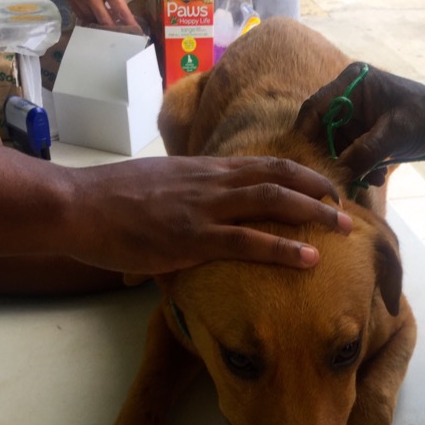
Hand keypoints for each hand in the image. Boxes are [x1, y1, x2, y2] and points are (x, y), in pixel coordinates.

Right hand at [61, 0, 138, 25]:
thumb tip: (123, 5)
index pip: (121, 10)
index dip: (130, 22)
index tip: (137, 31)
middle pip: (105, 22)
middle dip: (115, 30)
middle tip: (123, 35)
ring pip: (92, 21)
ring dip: (101, 26)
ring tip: (109, 30)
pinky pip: (81, 16)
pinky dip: (89, 19)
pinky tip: (95, 21)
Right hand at [62, 155, 352, 274]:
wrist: (79, 206)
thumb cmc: (113, 200)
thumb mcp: (158, 189)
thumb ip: (186, 199)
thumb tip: (199, 219)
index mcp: (205, 169)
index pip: (264, 164)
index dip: (299, 173)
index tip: (323, 185)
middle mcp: (212, 181)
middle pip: (278, 177)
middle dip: (318, 189)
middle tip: (345, 204)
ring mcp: (205, 208)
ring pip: (272, 202)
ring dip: (313, 213)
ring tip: (342, 227)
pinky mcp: (193, 238)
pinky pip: (248, 242)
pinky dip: (283, 249)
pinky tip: (309, 260)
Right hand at [295, 62, 424, 181]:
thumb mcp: (396, 133)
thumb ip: (366, 151)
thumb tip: (338, 173)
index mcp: (352, 83)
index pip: (315, 107)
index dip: (305, 134)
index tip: (305, 161)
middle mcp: (346, 99)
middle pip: (320, 132)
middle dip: (330, 157)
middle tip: (339, 179)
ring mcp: (351, 118)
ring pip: (333, 148)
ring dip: (348, 168)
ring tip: (371, 178)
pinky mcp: (358, 134)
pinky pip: (347, 156)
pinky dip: (358, 169)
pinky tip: (376, 177)